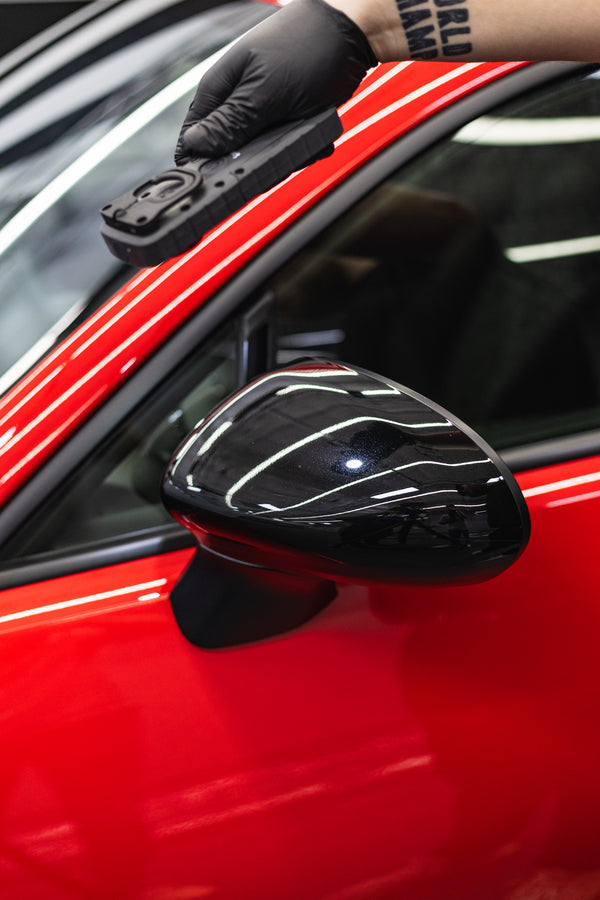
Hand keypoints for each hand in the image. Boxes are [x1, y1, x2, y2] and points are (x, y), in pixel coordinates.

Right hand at [175, 0, 375, 163]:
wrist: (351, 34)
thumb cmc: (306, 48)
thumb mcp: (264, 93)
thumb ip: (230, 123)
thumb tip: (194, 146)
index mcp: (219, 91)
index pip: (194, 138)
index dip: (204, 162)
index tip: (225, 175)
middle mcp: (237, 103)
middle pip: (232, 152)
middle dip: (258, 160)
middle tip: (280, 148)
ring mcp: (262, 112)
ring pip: (264, 154)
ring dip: (287, 152)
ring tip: (305, 133)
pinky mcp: (286, 119)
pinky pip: (288, 147)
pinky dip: (305, 145)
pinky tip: (316, 132)